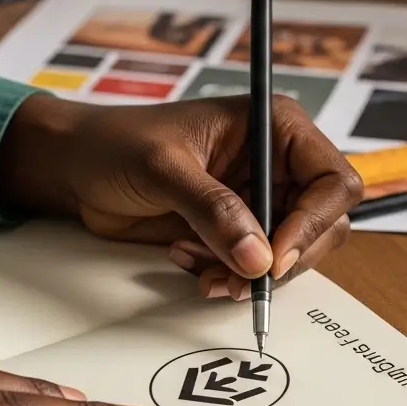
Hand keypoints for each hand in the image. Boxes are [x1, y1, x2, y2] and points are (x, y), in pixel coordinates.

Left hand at [0, 93, 363, 299]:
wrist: (74, 169)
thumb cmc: (114, 143)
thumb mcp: (163, 168)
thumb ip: (213, 210)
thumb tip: (258, 258)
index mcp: (275, 126)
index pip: (332, 180)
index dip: (312, 223)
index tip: (274, 256)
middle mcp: (277, 163)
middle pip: (323, 224)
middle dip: (283, 257)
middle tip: (241, 279)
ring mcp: (260, 199)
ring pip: (291, 254)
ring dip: (252, 274)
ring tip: (205, 273)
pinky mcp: (238, 231)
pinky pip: (257, 268)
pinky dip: (229, 278)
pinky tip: (188, 260)